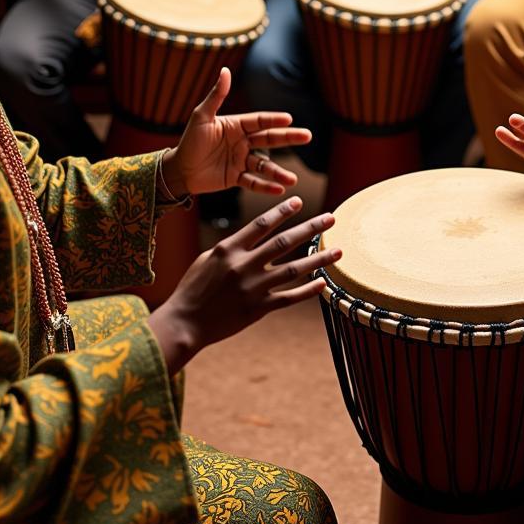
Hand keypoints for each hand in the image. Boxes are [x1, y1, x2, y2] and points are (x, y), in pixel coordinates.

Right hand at [149, 196, 341, 374]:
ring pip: (294, 270)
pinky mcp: (258, 309)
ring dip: (319, 259)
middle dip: (310, 228)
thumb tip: (253, 237)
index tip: (299, 201)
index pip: (261, 224)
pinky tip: (323, 283)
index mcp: (229, 249)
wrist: (184, 323)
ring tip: (338, 251)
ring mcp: (253, 288)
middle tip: (331, 218)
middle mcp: (244, 265)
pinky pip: (289, 297)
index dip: (282, 211)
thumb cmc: (193, 288)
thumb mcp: (207, 259)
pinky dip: (308, 291)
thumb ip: (232, 247)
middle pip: (285, 242)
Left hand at [161, 69, 311, 197]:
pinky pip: (253, 182)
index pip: (260, 121)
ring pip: (264, 165)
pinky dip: (265, 187)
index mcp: (237, 126)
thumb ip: (217, 96)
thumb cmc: (189, 140)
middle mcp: (242, 142)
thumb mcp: (201, 116)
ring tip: (292, 179)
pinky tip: (278, 190)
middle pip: (270, 139)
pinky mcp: (235, 178)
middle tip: (307, 136)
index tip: (289, 119)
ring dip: (278, 172)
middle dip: (289, 138)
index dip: (274, 120)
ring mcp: (241, 160)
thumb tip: (226, 70)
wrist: (178, 170)